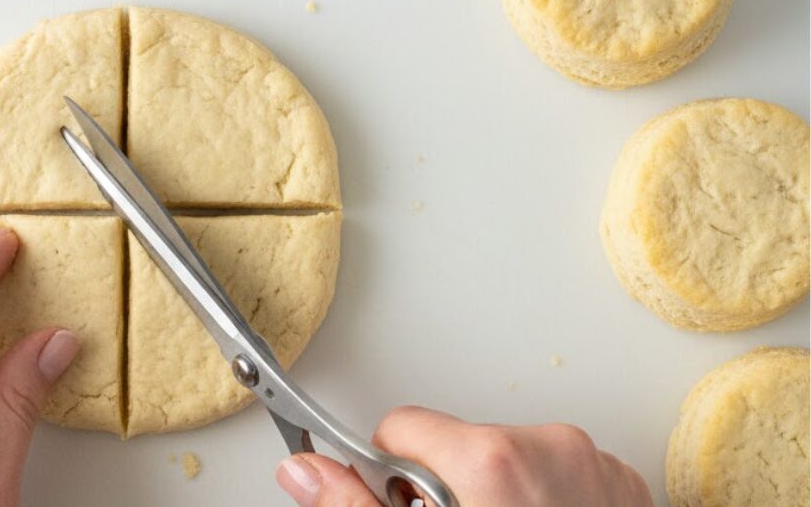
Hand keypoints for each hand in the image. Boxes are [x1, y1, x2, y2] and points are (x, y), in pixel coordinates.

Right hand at [275, 406, 651, 505]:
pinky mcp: (624, 485)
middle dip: (448, 487)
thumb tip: (305, 472)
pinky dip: (546, 501)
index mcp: (491, 458)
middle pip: (459, 444)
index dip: (392, 477)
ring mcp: (596, 466)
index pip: (402, 428)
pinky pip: (563, 473)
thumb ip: (354, 505)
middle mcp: (550, 446)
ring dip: (498, 495)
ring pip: (512, 458)